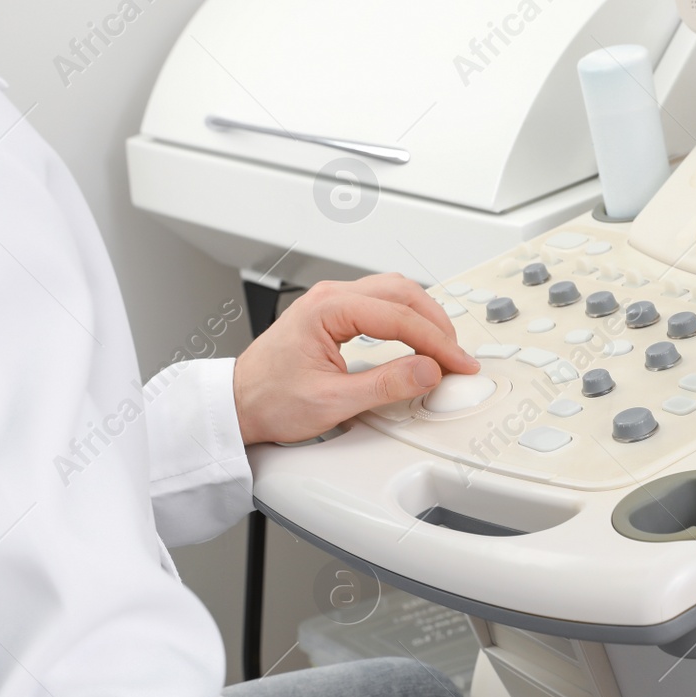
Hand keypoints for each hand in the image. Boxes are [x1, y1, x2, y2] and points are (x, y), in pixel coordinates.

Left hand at [233, 274, 478, 444]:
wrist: (237, 404)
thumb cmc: (268, 400)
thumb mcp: (332, 401)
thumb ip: (385, 385)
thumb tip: (427, 371)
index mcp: (327, 309)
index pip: (399, 317)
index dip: (437, 342)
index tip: (458, 363)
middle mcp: (329, 297)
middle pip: (402, 292)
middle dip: (436, 323)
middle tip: (456, 356)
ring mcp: (331, 302)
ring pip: (394, 293)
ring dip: (424, 317)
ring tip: (442, 348)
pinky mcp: (333, 314)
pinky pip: (381, 304)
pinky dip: (407, 319)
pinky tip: (417, 338)